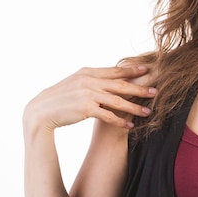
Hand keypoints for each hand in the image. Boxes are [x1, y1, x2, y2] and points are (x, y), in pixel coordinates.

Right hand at [25, 65, 156, 131]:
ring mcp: (87, 94)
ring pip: (117, 100)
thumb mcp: (76, 83)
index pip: (115, 70)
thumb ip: (93, 80)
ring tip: (148, 112)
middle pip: (120, 84)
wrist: (41, 111)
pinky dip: (120, 121)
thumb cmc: (61, 98)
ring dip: (134, 107)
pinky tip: (130, 125)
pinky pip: (108, 115)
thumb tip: (110, 79)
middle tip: (156, 91)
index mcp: (87, 72)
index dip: (132, 70)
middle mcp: (88, 81)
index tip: (148, 70)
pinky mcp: (85, 108)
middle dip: (140, 88)